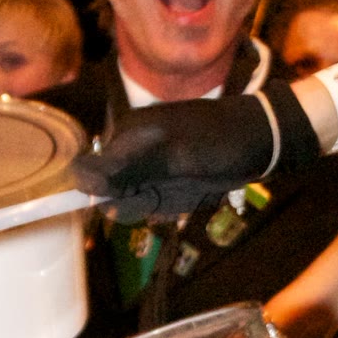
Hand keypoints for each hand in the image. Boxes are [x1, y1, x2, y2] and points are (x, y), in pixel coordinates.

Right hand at [71, 82, 321, 218]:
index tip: (143, 195)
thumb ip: (124, 168)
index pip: (93, 175)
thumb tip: (77, 177)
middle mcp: (134, 148)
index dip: (110, 194)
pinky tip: (195, 192)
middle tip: (177, 187)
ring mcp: (152, 163)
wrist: (261, 140)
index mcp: (127, 134)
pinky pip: (159, 202)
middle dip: (144, 200)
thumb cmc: (218, 143)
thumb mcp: (171, 157)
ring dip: (163, 203)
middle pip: (117, 195)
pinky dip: (176, 203)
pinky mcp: (169, 175)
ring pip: (139, 203)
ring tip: (191, 187)